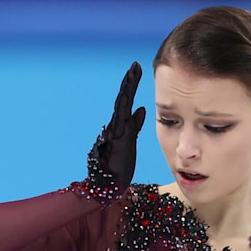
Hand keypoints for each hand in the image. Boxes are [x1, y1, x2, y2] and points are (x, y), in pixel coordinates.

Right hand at [87, 61, 148, 189]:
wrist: (109, 184)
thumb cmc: (120, 165)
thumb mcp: (131, 141)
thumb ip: (134, 125)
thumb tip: (141, 109)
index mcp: (122, 125)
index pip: (127, 101)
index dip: (131, 85)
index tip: (138, 70)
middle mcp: (117, 126)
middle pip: (123, 99)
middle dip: (129, 82)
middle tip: (136, 65)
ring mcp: (115, 132)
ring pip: (121, 106)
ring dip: (127, 90)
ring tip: (132, 74)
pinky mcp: (117, 140)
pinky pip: (120, 121)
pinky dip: (124, 107)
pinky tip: (128, 96)